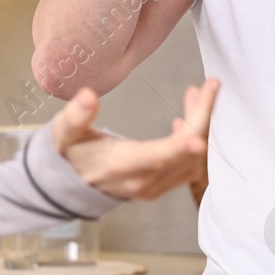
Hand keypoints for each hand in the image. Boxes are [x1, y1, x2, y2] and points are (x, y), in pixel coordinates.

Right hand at [52, 79, 218, 201]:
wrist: (68, 185)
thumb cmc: (69, 152)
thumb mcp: (65, 131)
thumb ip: (76, 115)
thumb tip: (88, 96)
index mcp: (121, 164)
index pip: (158, 157)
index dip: (181, 147)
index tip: (199, 138)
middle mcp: (142, 180)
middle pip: (184, 153)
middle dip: (201, 118)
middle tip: (209, 86)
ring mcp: (153, 187)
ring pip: (191, 160)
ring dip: (198, 127)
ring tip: (195, 95)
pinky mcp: (158, 187)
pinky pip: (186, 167)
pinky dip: (192, 143)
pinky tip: (183, 122)